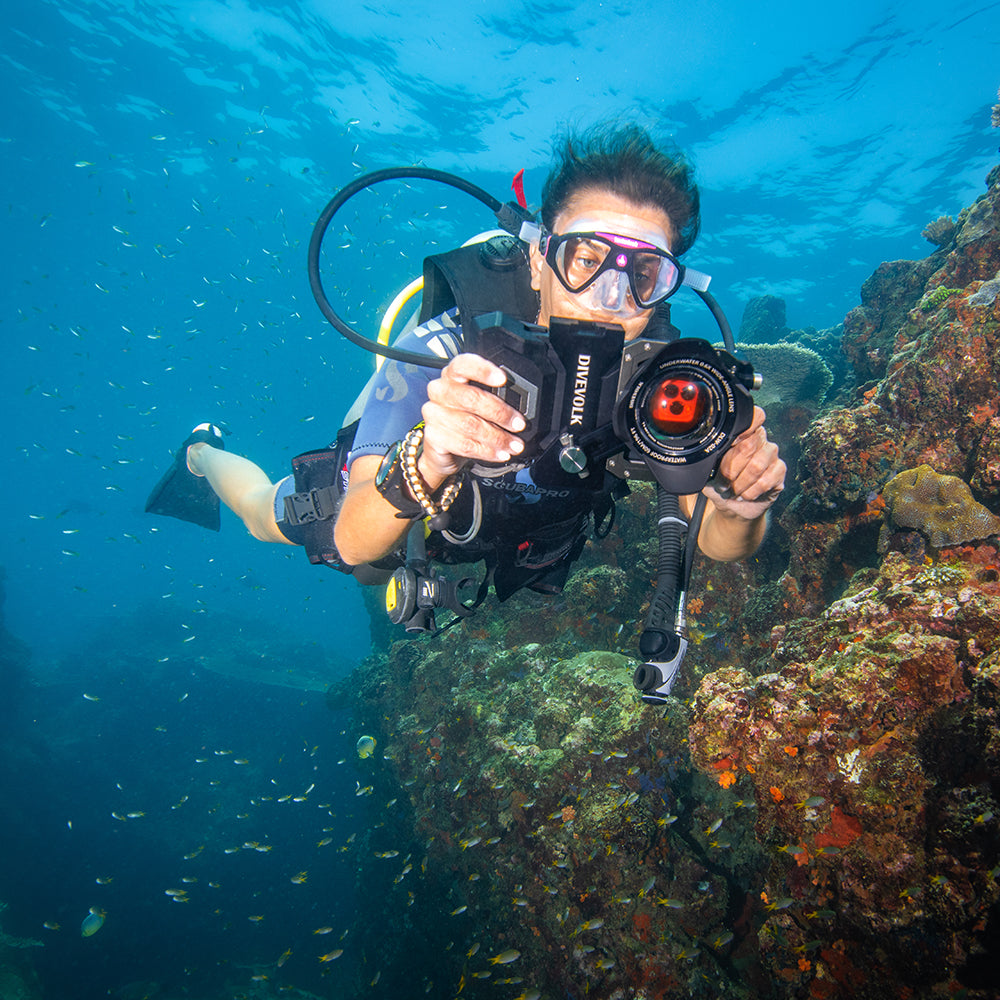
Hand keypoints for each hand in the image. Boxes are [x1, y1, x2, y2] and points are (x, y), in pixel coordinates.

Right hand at [420, 354, 526, 480]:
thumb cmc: (466, 420)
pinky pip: (464, 444)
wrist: (443, 450)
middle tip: (519, 424)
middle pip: (470, 397)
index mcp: (452, 375)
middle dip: (499, 412)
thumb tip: (521, 408)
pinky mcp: (433, 436)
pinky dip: (486, 451)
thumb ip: (494, 398)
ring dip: (497, 437)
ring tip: (514, 445)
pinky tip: (500, 454)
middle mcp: (439, 391)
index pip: (463, 364)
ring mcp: (433, 414)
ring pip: (469, 425)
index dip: (482, 370)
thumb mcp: (480, 405)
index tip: (503, 379)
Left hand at [703, 406, 785, 520]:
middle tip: (723, 482)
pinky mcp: (779, 472)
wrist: (732, 506)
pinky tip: (745, 495)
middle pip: (749, 445)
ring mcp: (772, 455)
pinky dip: (750, 492)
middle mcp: (760, 440)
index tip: (731, 442)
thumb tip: (705, 455)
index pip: (754, 417)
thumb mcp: (707, 471)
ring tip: (733, 491)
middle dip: (731, 469)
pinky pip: (765, 481)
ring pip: (757, 465)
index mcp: (743, 432)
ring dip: (739, 483)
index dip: (744, 428)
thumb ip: (708, 459)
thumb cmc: (720, 484)